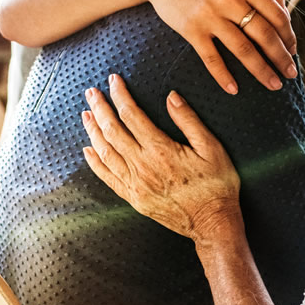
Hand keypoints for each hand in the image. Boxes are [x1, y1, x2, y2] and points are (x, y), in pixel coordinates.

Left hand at [82, 74, 242, 241]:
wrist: (213, 223)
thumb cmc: (217, 185)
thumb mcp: (212, 148)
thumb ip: (189, 121)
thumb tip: (171, 97)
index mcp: (161, 150)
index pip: (132, 116)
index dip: (121, 96)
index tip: (114, 81)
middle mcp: (143, 166)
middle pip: (113, 131)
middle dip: (100, 109)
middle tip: (91, 93)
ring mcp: (135, 184)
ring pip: (105, 152)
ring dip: (93, 131)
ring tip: (86, 114)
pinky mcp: (134, 198)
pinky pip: (107, 177)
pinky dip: (95, 162)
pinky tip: (88, 150)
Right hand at [139, 0, 297, 92]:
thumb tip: (286, 11)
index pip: (276, 14)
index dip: (288, 36)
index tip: (293, 51)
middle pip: (264, 34)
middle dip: (281, 58)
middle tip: (291, 74)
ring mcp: (209, 14)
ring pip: (243, 49)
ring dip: (262, 71)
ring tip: (274, 85)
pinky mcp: (191, 29)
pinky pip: (211, 58)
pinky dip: (223, 76)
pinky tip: (234, 90)